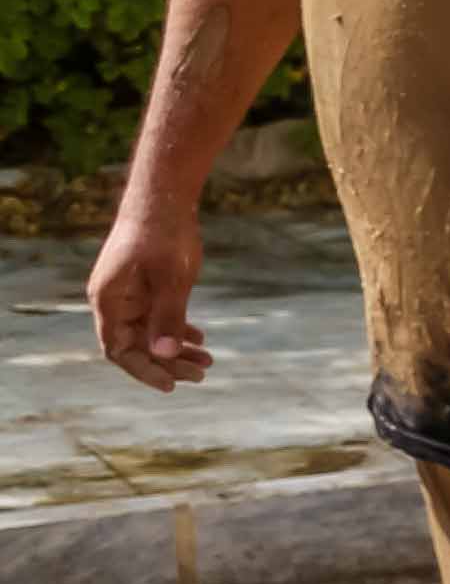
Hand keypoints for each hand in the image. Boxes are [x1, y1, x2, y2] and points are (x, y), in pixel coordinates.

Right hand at [90, 198, 208, 389]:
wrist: (164, 198)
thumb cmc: (163, 236)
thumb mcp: (171, 279)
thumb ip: (168, 317)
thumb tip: (165, 355)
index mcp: (109, 301)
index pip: (119, 350)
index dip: (144, 370)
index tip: (171, 385)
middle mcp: (113, 300)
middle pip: (135, 345)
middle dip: (167, 363)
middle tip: (202, 375)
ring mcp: (128, 293)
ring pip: (149, 333)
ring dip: (175, 349)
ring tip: (208, 363)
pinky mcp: (144, 286)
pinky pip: (157, 317)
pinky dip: (177, 329)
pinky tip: (200, 339)